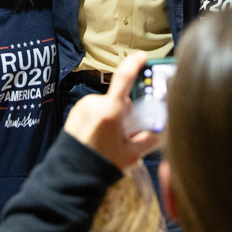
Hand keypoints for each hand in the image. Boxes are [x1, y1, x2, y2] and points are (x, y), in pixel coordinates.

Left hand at [64, 51, 160, 170]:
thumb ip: (148, 140)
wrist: (71, 175)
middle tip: (125, 133)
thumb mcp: (131, 155)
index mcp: (109, 111)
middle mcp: (95, 104)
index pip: (123, 78)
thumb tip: (160, 132)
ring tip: (110, 138)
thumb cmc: (100, 166)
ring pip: (107, 105)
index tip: (142, 57)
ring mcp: (83, 106)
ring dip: (112, 116)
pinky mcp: (76, 111)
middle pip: (119, 100)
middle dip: (126, 113)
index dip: (134, 64)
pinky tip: (99, 136)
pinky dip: (101, 118)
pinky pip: (95, 109)